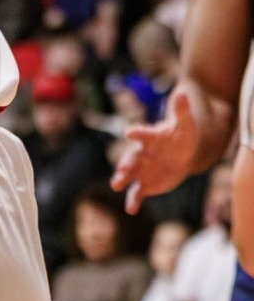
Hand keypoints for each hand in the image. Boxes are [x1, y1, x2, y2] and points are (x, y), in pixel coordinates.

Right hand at [112, 90, 200, 213]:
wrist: (182, 154)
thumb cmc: (181, 136)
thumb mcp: (185, 124)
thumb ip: (181, 110)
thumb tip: (182, 92)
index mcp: (149, 137)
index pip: (141, 133)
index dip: (137, 133)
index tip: (130, 133)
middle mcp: (140, 153)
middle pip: (131, 157)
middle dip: (125, 163)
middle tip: (121, 168)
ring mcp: (141, 169)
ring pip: (129, 175)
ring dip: (122, 179)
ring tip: (116, 185)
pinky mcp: (145, 183)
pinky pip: (137, 192)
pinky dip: (133, 200)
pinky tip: (131, 209)